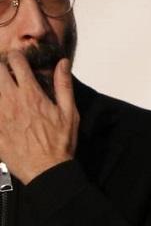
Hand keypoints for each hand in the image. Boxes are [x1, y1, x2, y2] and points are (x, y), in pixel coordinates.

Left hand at [0, 51, 77, 182]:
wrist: (45, 169)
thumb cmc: (59, 142)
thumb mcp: (69, 113)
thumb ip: (64, 85)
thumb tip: (62, 63)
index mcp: (31, 94)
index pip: (17, 63)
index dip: (16, 56)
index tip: (18, 58)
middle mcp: (12, 100)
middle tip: (5, 71)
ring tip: (2, 88)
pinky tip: (0, 105)